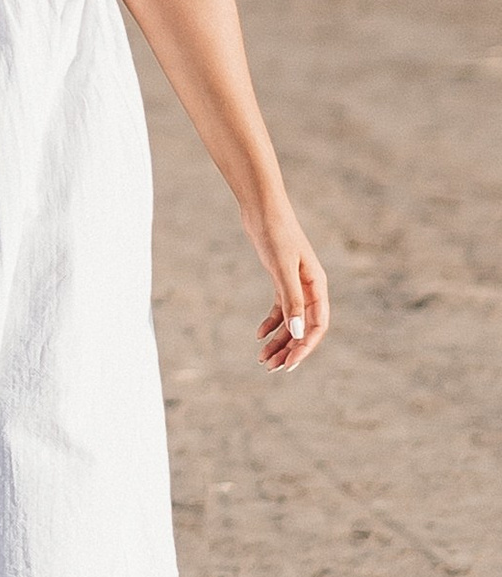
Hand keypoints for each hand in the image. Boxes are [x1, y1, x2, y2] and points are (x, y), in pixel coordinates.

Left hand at [250, 202, 327, 371]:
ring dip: (279, 341)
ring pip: (291, 321)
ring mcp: (295, 284)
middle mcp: (310, 288)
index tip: (288, 365)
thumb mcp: (282, 268)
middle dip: (289, 350)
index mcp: (317, 287)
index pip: (317, 327)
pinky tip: (259, 335)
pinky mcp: (280, 279)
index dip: (304, 348)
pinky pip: (280, 309)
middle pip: (303, 328)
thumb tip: (299, 334)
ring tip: (263, 359)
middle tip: (271, 369)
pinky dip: (271, 323)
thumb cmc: (275, 233)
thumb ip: (291, 301)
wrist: (262, 208)